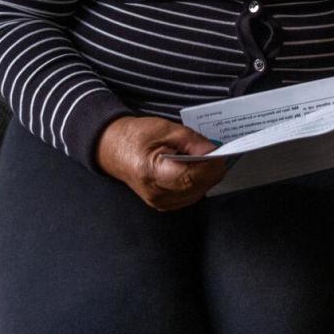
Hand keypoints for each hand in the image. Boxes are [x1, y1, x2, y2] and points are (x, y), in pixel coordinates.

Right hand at [95, 115, 227, 209]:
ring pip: (197, 194)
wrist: (113, 148)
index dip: (210, 166)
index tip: (221, 153)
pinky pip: (190, 196)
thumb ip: (190, 140)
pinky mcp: (164, 204)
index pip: (190, 177)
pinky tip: (195, 167)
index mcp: (152, 173)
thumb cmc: (135, 136)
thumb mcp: (164, 128)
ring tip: (205, 157)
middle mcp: (156, 194)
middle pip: (197, 188)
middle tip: (216, 151)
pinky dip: (198, 182)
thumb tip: (212, 150)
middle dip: (211, 170)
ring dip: (206, 176)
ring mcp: (160, 202)